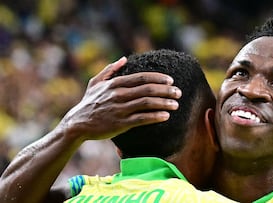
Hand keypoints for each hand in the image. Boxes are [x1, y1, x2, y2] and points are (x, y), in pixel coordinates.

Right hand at [58, 57, 181, 140]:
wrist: (76, 124)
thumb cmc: (88, 103)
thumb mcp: (95, 83)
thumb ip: (109, 70)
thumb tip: (124, 58)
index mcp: (115, 83)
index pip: (142, 77)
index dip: (159, 78)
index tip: (171, 80)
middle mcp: (118, 94)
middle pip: (148, 89)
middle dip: (166, 90)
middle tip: (178, 92)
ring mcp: (119, 109)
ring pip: (147, 103)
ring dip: (164, 103)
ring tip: (176, 104)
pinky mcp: (120, 124)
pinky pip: (141, 119)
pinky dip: (155, 117)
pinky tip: (165, 117)